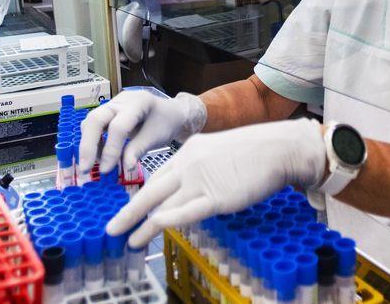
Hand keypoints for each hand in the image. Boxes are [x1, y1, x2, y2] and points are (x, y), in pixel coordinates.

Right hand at [78, 90, 206, 175]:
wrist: (171, 112)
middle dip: (88, 145)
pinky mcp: (108, 113)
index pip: (118, 127)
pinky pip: (94, 126)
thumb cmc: (166, 122)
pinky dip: (93, 142)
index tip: (106, 170)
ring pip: (91, 122)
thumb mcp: (157, 137)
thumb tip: (124, 167)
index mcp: (138, 102)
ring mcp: (112, 105)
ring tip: (93, 164)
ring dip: (88, 144)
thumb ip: (138, 150)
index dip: (111, 149)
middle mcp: (121, 101)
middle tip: (84, 168)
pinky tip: (98, 156)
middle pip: (96, 119)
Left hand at [107, 119, 326, 246]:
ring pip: (162, 205)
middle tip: (111, 228)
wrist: (278, 148)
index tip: (129, 209)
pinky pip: (186, 212)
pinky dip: (166, 221)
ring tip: (127, 240)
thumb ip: (202, 168)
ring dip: (141, 225)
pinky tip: (151, 230)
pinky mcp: (216, 198)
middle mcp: (188, 165)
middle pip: (150, 191)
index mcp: (188, 151)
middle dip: (128, 212)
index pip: (157, 176)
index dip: (140, 195)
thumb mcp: (218, 151)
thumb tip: (193, 188)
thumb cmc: (256, 151)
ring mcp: (201, 181)